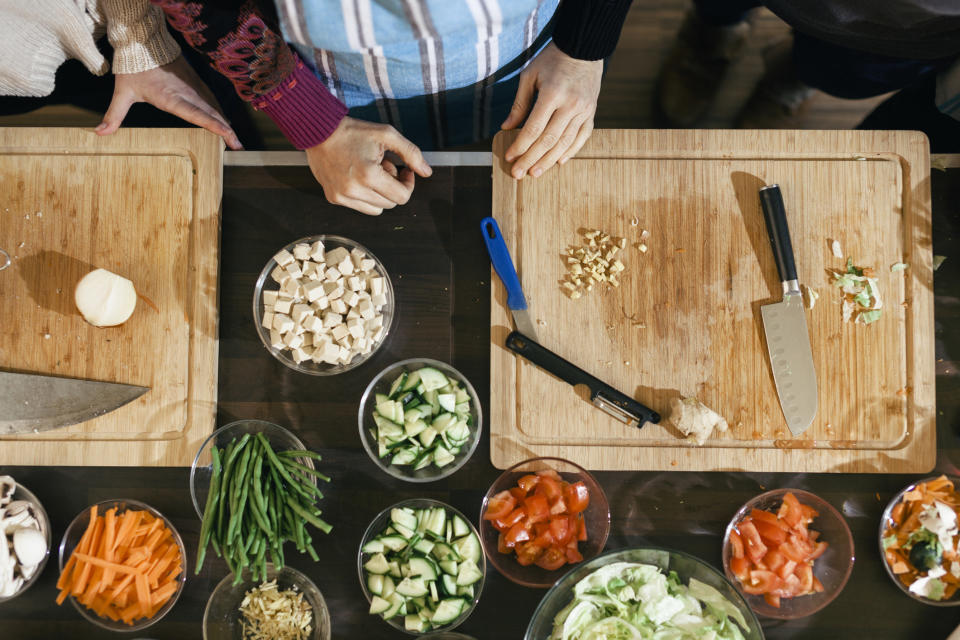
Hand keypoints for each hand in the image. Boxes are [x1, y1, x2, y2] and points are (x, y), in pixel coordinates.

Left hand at [95, 55, 241, 149]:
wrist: (143, 42)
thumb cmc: (133, 69)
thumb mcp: (122, 92)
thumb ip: (114, 115)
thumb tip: (99, 133)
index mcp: (172, 98)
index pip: (197, 114)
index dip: (214, 125)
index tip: (229, 135)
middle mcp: (187, 93)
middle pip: (212, 114)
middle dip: (227, 131)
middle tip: (238, 146)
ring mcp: (193, 87)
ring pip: (215, 107)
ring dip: (226, 122)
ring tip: (235, 139)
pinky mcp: (196, 83)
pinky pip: (211, 100)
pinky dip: (219, 112)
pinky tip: (224, 121)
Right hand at [306, 117, 431, 214]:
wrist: (319, 131)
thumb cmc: (353, 131)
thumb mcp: (387, 135)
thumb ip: (411, 153)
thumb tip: (426, 172)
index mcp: (368, 175)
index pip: (402, 197)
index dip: (408, 184)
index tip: (404, 170)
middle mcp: (354, 190)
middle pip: (390, 204)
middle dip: (393, 187)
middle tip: (385, 166)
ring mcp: (342, 196)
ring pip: (376, 209)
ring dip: (380, 194)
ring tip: (371, 172)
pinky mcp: (333, 198)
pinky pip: (360, 207)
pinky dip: (365, 195)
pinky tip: (358, 177)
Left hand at [502, 43, 601, 178]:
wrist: (583, 48)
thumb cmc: (552, 60)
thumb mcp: (530, 76)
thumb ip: (519, 104)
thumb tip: (507, 128)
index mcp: (553, 94)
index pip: (533, 128)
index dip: (520, 146)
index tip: (510, 157)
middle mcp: (570, 105)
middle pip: (548, 140)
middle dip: (531, 159)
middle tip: (519, 174)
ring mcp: (584, 110)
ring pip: (565, 143)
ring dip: (549, 161)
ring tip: (535, 173)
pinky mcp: (592, 112)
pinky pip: (582, 137)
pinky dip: (571, 151)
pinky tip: (559, 162)